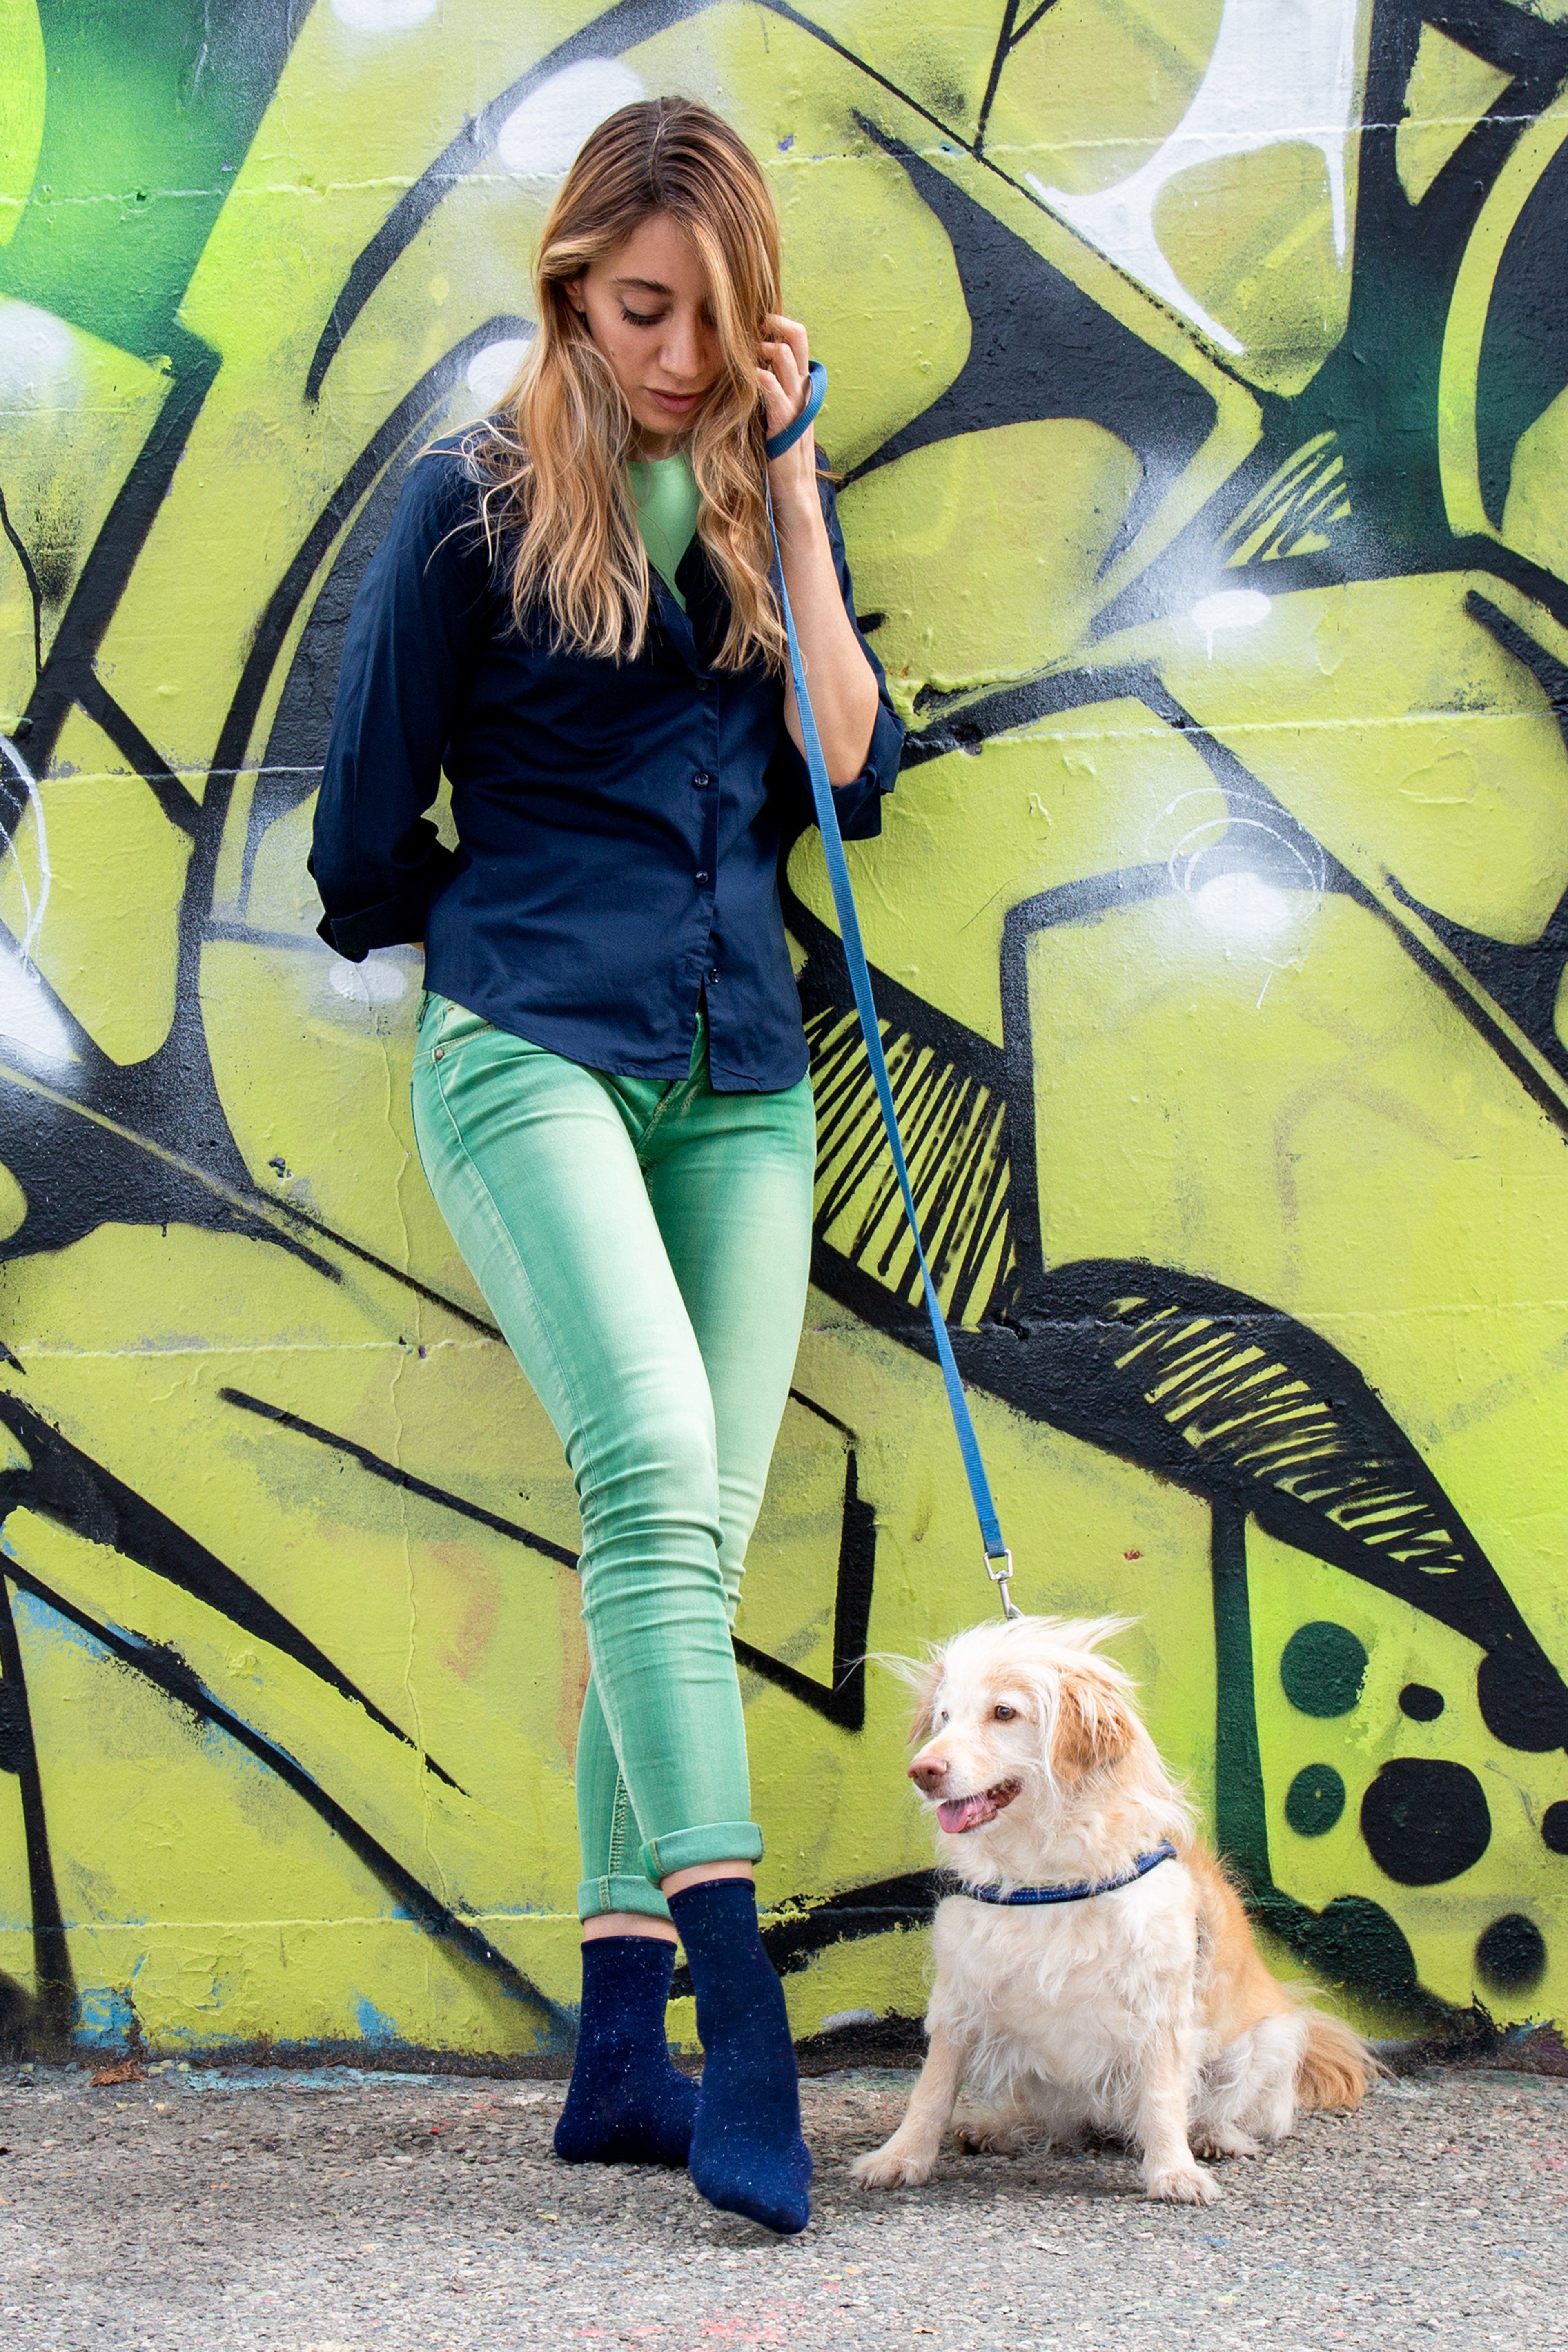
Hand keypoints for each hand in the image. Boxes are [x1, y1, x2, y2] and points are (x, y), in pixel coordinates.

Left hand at [757, 312, 818, 512]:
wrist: (794, 496)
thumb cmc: (779, 459)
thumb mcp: (773, 416)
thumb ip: (768, 393)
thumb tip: (749, 371)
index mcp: (800, 388)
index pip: (797, 342)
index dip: (779, 325)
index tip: (756, 323)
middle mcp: (802, 392)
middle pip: (799, 340)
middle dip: (776, 322)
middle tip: (755, 320)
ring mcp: (797, 408)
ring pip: (788, 360)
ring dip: (765, 347)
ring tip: (747, 347)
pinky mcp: (786, 428)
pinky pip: (777, 396)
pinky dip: (763, 380)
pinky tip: (750, 375)